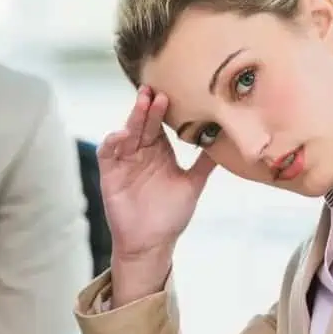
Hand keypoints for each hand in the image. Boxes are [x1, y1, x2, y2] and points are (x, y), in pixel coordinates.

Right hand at [98, 86, 214, 304]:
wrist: (152, 244)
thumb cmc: (170, 216)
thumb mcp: (192, 185)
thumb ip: (204, 164)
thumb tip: (225, 143)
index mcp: (160, 152)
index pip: (160, 124)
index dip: (165, 109)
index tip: (174, 91)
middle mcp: (141, 152)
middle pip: (144, 124)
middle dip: (149, 106)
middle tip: (157, 89)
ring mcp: (125, 162)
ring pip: (127, 133)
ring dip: (133, 118)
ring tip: (143, 102)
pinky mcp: (110, 174)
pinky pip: (107, 153)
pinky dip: (112, 142)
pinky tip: (122, 135)